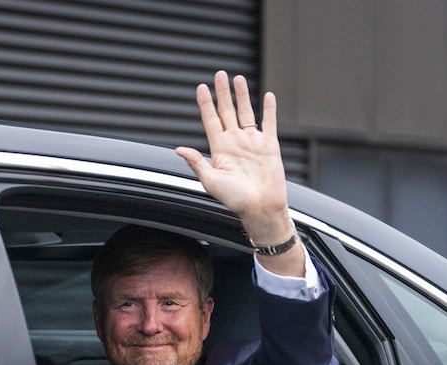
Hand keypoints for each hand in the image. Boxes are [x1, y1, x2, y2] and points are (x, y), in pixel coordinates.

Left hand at [176, 71, 303, 275]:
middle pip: (227, 111)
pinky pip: (268, 123)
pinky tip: (266, 95)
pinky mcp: (269, 145)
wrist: (260, 208)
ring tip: (238, 78)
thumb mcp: (210, 181)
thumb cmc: (235, 200)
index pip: (210, 120)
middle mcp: (234, 142)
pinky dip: (268, 109)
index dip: (206, 104)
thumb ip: (196, 163)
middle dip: (223, 93)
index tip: (201, 87)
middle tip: (219, 74)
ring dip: (242, 95)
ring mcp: (252, 142)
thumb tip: (178, 149)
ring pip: (246, 113)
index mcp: (219, 149)